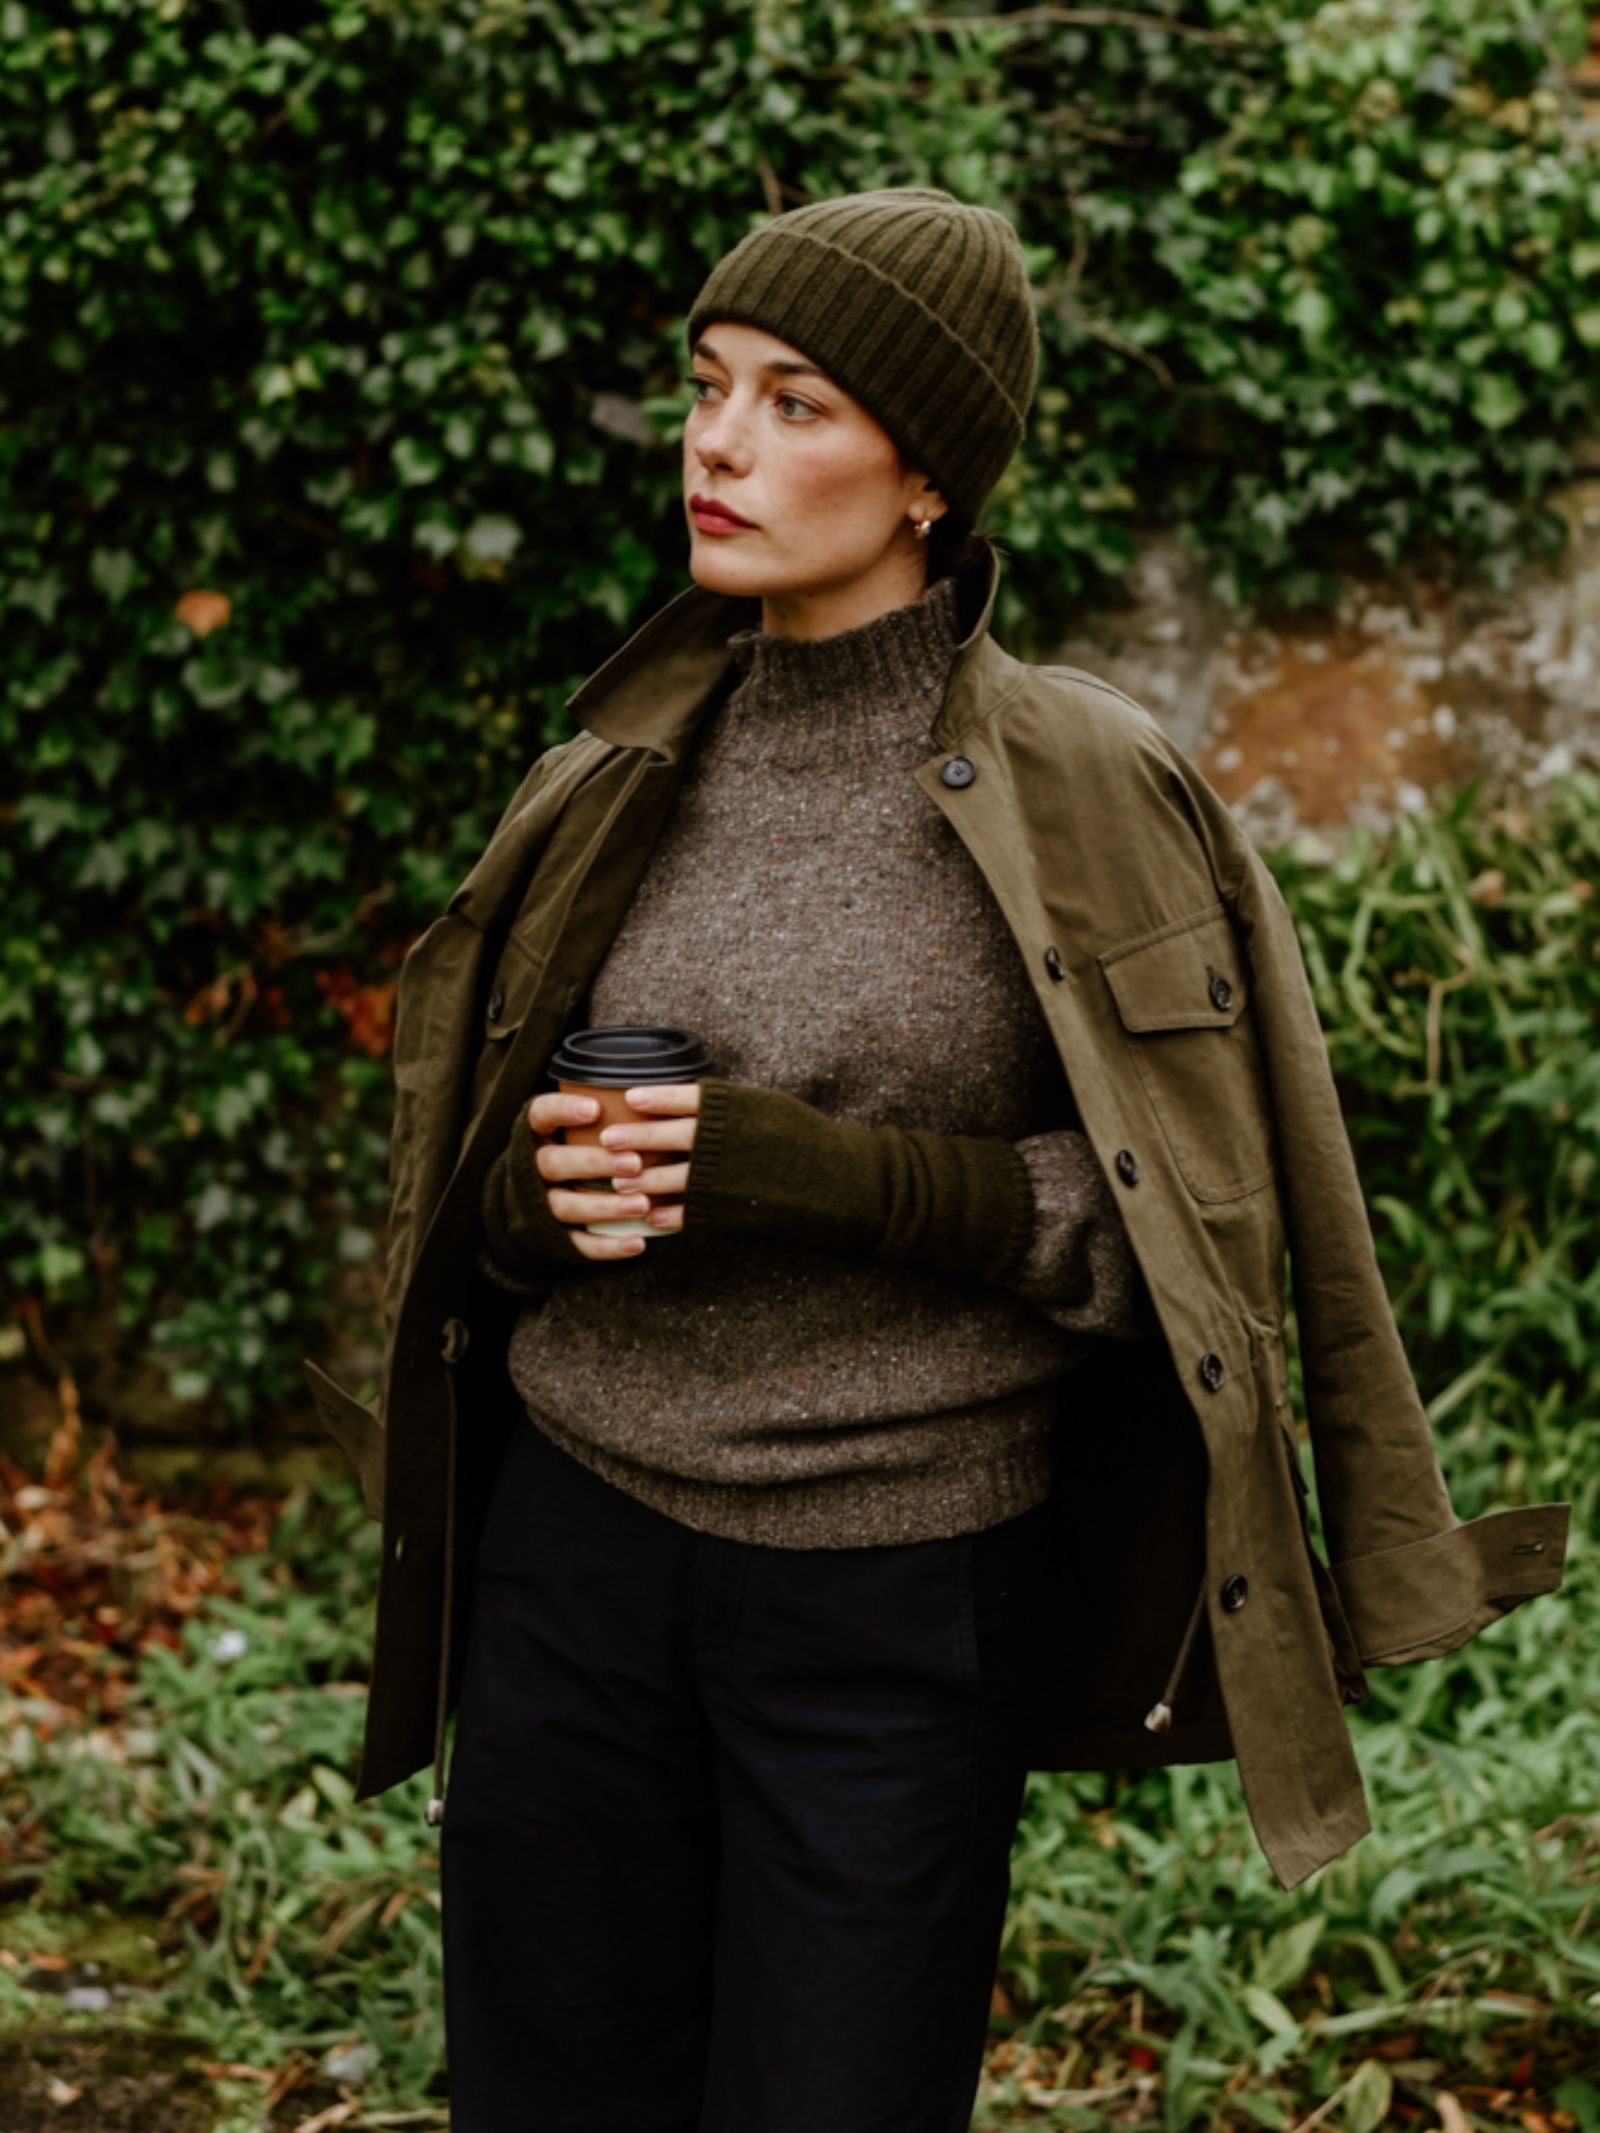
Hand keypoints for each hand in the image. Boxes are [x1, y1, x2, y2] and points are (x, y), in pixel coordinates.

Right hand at [528, 1084, 701, 1256]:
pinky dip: (607, 1247)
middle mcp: (532, 1168)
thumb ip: (609, 1114)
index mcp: (538, 1133)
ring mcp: (540, 1204)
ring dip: (604, 1206)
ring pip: (564, 1206)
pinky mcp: (553, 1237)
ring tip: (642, 1204)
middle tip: (634, 1163)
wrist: (540, 1200)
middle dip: (593, 1164)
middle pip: (552, 1163)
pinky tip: (638, 1243)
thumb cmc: (581, 1148)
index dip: (563, 1111)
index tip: (595, 1109)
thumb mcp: (584, 1126)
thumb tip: (656, 1093)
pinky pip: (576, 1244)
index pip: (540, 1113)